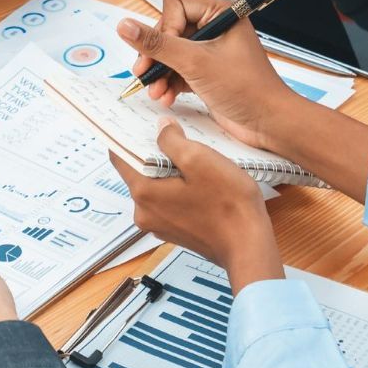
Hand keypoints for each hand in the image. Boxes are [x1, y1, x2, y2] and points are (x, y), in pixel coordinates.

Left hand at [110, 121, 284, 292]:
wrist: (248, 245)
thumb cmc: (227, 204)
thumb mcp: (200, 159)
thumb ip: (172, 140)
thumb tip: (161, 129)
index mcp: (144, 193)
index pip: (120, 157)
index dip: (126, 136)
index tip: (137, 122)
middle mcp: (144, 213)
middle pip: (139, 172)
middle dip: (154, 152)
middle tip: (175, 135)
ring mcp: (159, 225)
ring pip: (156, 186)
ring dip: (169, 171)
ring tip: (193, 158)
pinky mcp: (175, 230)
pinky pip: (169, 201)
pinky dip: (179, 188)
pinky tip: (200, 181)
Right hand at [116, 0, 302, 150]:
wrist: (268, 124)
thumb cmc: (249, 89)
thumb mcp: (196, 63)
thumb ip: (158, 44)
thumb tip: (126, 27)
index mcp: (222, 13)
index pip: (176, 5)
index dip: (164, 28)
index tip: (162, 52)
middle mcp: (216, 28)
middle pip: (169, 29)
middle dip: (156, 54)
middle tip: (145, 72)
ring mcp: (211, 51)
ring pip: (170, 52)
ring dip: (159, 72)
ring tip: (156, 90)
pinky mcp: (207, 72)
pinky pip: (178, 70)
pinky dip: (169, 83)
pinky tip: (166, 96)